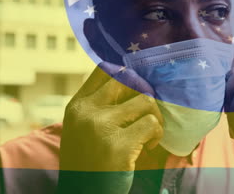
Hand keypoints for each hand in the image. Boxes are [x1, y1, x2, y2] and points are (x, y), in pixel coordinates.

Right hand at [57, 62, 163, 193]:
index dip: (127, 74)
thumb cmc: (87, 163)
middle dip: (144, 93)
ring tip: (149, 133)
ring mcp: (102, 126)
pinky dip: (157, 134)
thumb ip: (98, 106)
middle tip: (146, 112)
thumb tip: (132, 81)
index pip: (104, 70)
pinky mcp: (119, 145)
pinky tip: (149, 146)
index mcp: (77, 106)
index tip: (136, 90)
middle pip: (128, 78)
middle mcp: (87, 111)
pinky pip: (152, 124)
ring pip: (145, 100)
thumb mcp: (81, 128)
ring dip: (155, 116)